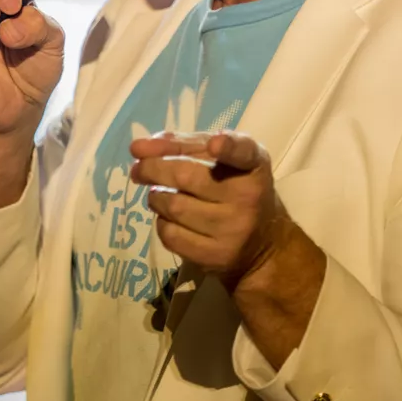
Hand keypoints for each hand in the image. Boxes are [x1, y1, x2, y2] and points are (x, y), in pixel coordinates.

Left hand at [129, 131, 286, 287]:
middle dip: (152, 169)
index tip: (214, 144)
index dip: (228, 147)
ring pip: (173, 206)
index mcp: (252, 166)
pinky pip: (170, 234)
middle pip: (185, 177)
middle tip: (139, 169)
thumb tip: (140, 148)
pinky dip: (161, 221)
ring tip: (159, 194)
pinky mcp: (216, 256)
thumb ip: (185, 144)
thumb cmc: (236, 188)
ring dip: (155, 196)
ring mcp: (232, 230)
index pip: (244, 153)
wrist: (262, 244)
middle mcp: (247, 197)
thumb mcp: (223, 160)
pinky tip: (169, 217)